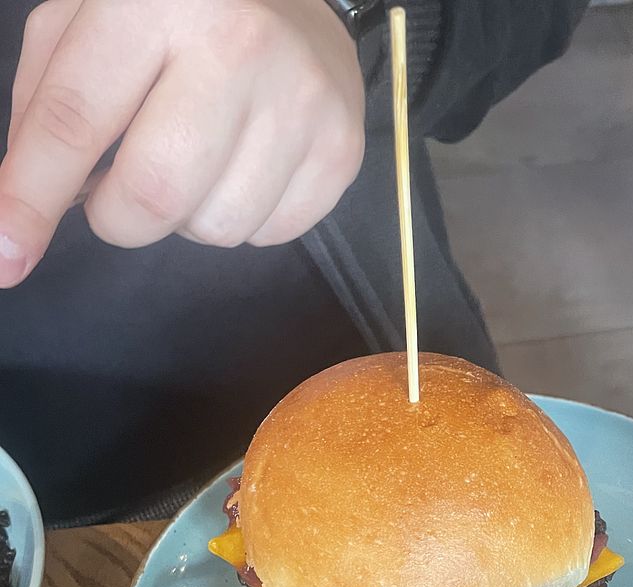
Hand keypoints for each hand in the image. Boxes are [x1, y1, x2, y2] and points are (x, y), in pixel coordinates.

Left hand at [0, 0, 365, 284]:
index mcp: (156, 0)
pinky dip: (241, 217)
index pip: (76, 122)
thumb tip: (17, 221)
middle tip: (118, 192)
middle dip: (118, 218)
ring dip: (185, 218)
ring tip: (194, 161)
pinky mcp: (341, 149)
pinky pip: (269, 235)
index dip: (33, 198)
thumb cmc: (174, 11)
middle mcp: (239, 48)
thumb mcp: (89, 23)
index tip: (8, 256)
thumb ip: (45, 110)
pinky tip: (242, 165)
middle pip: (154, 196)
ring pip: (215, 228)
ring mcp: (301, 103)